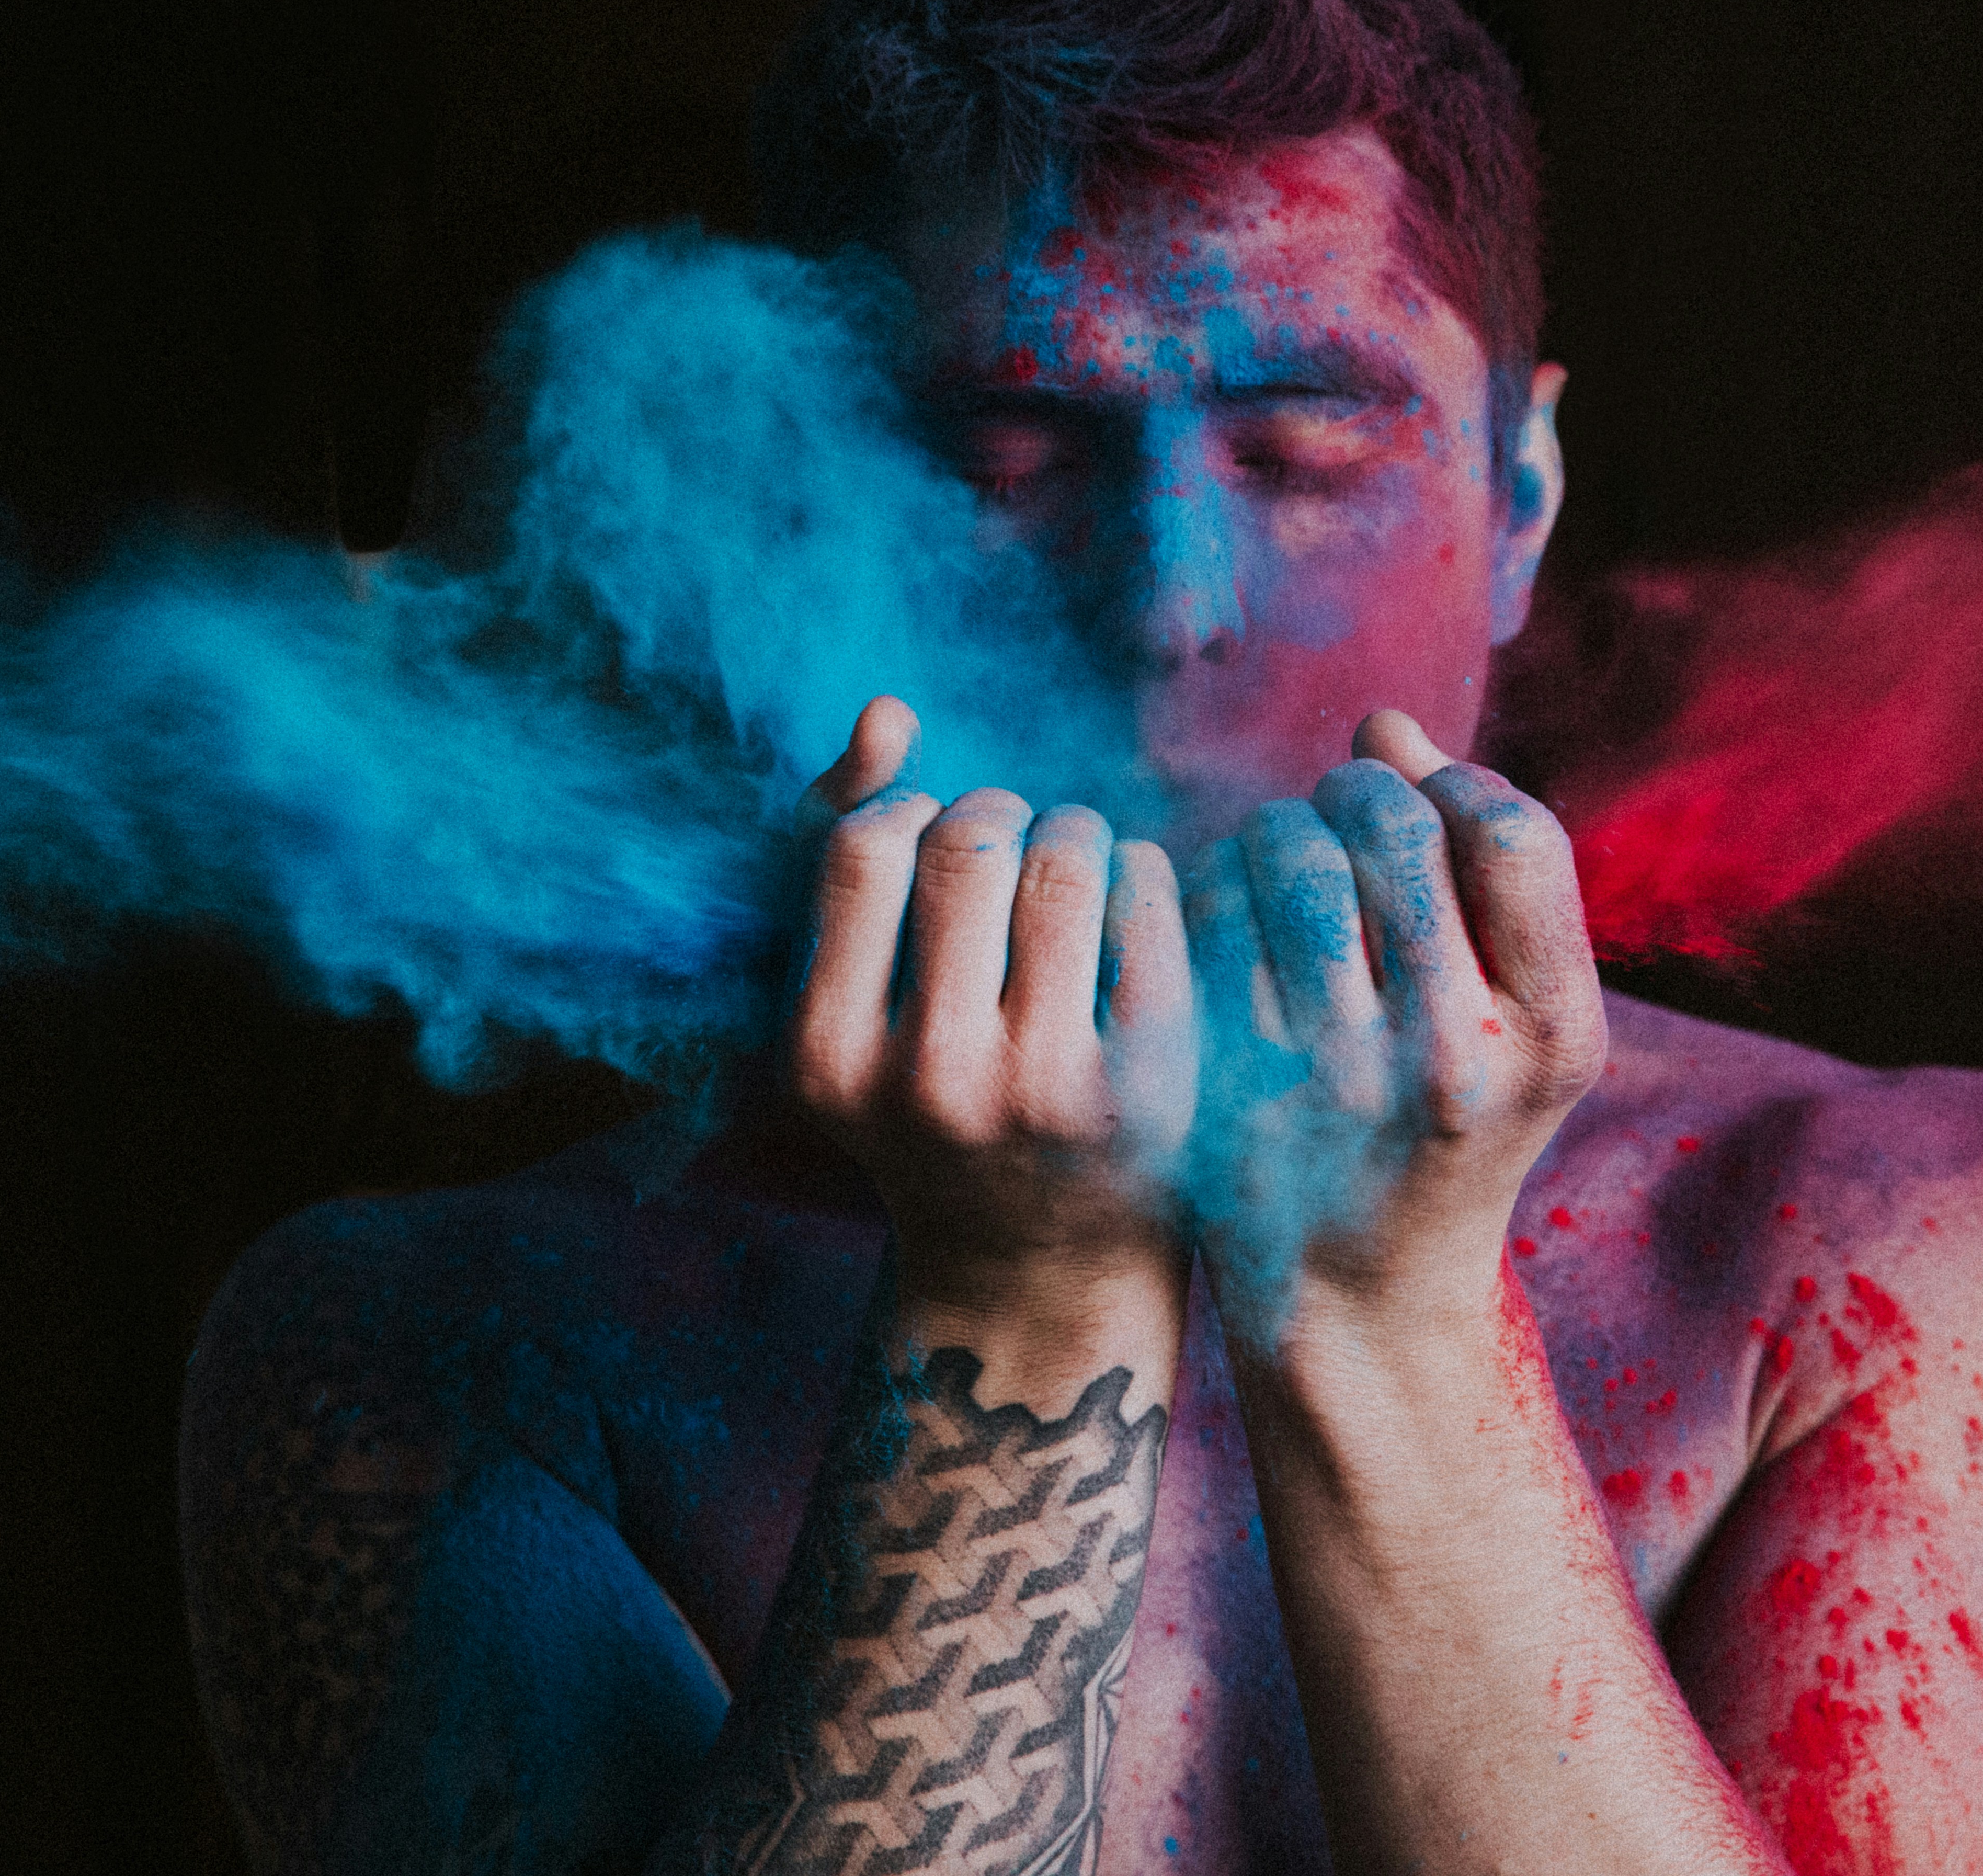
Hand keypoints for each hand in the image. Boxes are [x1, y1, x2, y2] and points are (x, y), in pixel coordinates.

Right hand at [789, 698, 1197, 1320]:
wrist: (1040, 1270)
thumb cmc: (936, 1108)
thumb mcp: (855, 1009)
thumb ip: (848, 857)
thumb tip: (888, 711)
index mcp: (829, 1059)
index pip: (866, 847)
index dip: (911, 814)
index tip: (935, 850)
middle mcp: (931, 1080)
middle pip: (970, 842)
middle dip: (1000, 817)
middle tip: (1017, 848)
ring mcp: (1047, 1089)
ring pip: (1069, 857)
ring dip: (1076, 831)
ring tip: (1074, 867)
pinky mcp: (1153, 1086)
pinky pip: (1153, 900)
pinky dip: (1144, 875)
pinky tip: (1133, 913)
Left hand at [1182, 710, 1605, 1344]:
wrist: (1357, 1294)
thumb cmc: (1436, 1125)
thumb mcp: (1509, 1022)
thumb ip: (1471, 875)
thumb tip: (1382, 724)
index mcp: (1556, 1031)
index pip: (1511, 831)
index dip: (1452, 786)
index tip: (1418, 802)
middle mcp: (1462, 1057)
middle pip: (1396, 827)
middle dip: (1353, 794)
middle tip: (1331, 814)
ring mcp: (1344, 1077)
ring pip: (1293, 856)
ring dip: (1276, 827)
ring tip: (1277, 856)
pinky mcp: (1238, 1085)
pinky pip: (1213, 919)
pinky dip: (1212, 889)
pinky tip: (1224, 917)